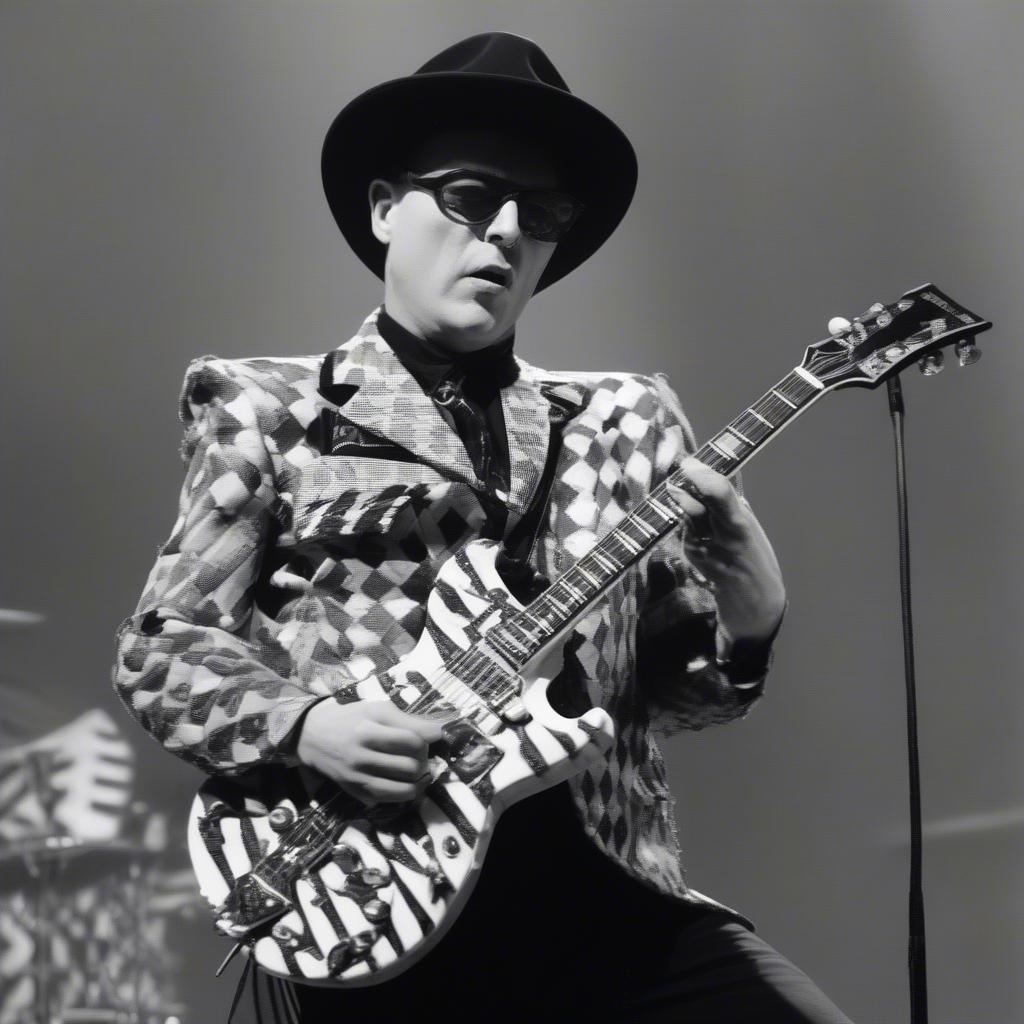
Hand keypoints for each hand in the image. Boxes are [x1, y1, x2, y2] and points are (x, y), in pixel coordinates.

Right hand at [296, 699, 444, 804]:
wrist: (313, 736)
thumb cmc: (351, 718)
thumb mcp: (377, 709)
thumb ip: (406, 720)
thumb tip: (437, 733)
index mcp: (369, 729)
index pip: (412, 739)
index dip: (430, 738)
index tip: (435, 735)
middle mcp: (363, 755)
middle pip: (412, 765)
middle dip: (425, 758)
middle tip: (422, 751)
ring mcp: (359, 777)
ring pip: (406, 787)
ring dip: (420, 778)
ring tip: (419, 768)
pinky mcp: (357, 792)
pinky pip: (392, 798)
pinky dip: (407, 792)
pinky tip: (408, 781)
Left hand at [665, 456, 785, 642]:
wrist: (752, 600)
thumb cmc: (754, 556)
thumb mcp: (749, 527)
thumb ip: (731, 504)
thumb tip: (712, 472)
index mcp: (740, 526)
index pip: (720, 496)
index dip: (702, 477)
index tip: (689, 462)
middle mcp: (718, 537)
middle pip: (694, 505)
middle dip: (685, 485)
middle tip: (681, 467)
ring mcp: (700, 547)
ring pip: (685, 514)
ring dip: (682, 496)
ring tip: (682, 482)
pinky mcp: (689, 554)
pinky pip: (684, 526)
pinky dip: (686, 516)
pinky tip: (691, 513)